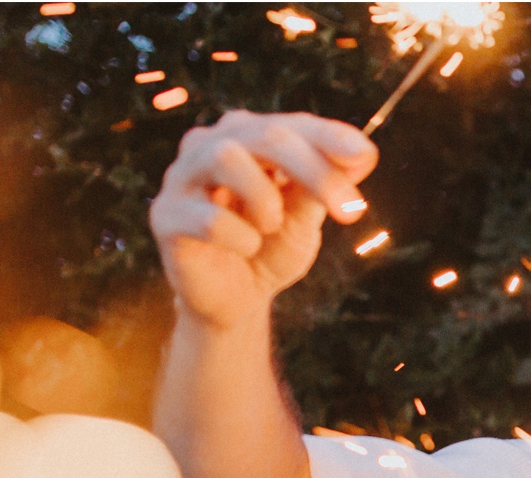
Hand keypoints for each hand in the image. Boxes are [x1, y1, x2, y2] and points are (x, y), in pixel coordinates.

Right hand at [149, 110, 377, 330]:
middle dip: (314, 171)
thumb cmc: (270, 247)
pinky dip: (240, 238)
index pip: (292, 125)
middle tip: (350, 210)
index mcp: (248, 137)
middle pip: (264, 136)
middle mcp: (211, 145)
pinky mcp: (166, 216)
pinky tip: (246, 248)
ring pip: (225, 157)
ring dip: (265, 199)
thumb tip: (363, 152)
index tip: (364, 157)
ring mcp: (183, 177)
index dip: (330, 137)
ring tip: (270, 226)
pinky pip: (208, 218)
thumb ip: (325, 184)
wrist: (235, 300)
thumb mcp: (304, 217)